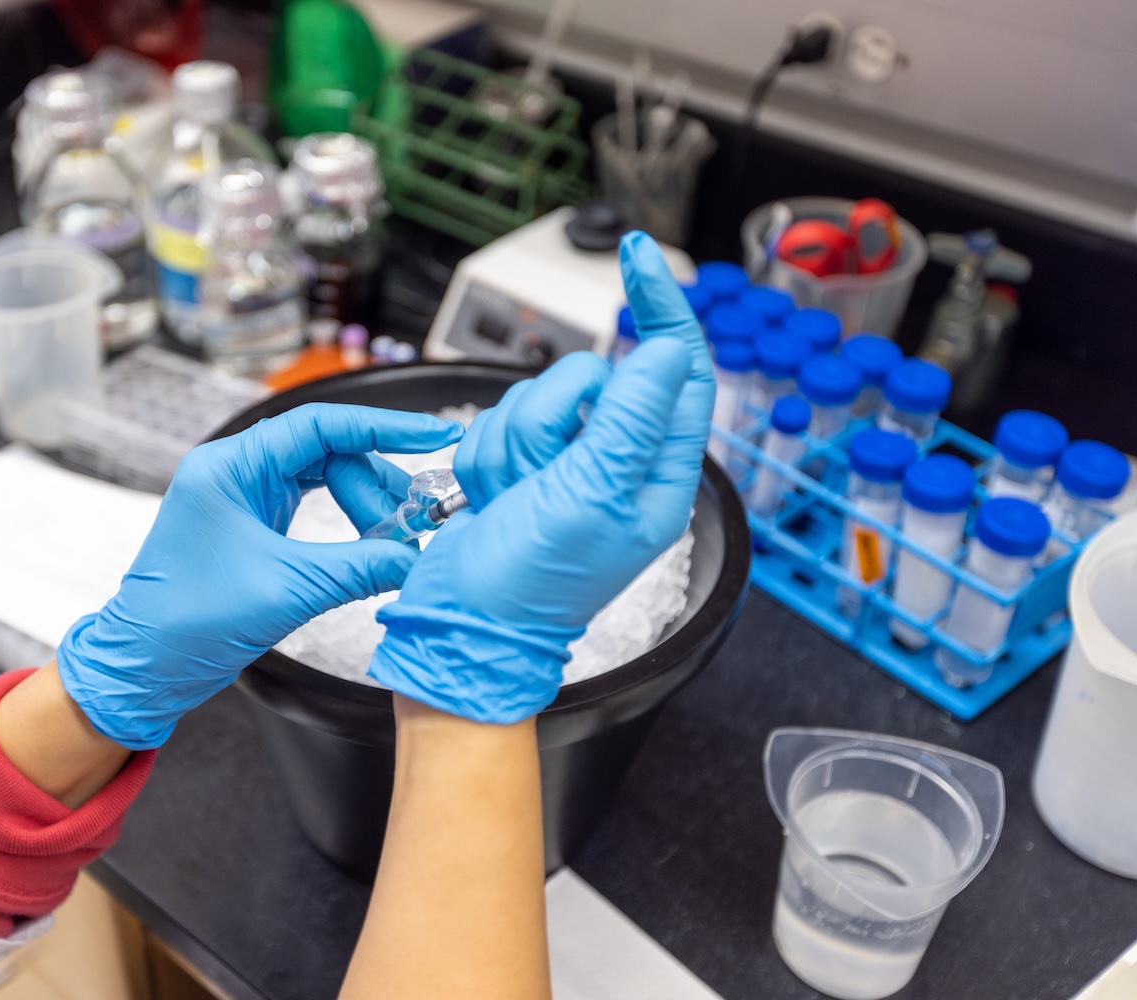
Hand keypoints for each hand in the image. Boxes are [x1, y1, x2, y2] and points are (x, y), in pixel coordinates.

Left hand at [58, 403, 462, 747]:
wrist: (142, 668)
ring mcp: (243, 497)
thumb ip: (359, 568)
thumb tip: (415, 559)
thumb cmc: (186, 622)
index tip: (431, 434)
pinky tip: (373, 542)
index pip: (320, 425)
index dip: (383, 426)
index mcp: (229, 467)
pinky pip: (312, 506)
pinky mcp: (252, 525)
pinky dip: (347, 523)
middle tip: (416, 517)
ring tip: (400, 536)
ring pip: (325, 479)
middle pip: (328, 452)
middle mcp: (234, 471)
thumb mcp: (287, 590)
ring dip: (366, 504)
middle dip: (378, 482)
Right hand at [367, 233, 714, 721]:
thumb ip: (632, 420)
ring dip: (513, 443)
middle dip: (550, 415)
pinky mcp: (522, 469)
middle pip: (592, 378)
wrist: (459, 629)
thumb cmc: (530, 584)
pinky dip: (486, 456)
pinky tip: (490, 500)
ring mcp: (567, 467)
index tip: (636, 258)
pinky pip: (499, 421)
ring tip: (512, 496)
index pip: (678, 369)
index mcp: (657, 473)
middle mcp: (618, 464)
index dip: (660, 310)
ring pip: (537, 396)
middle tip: (541, 473)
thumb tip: (667, 350)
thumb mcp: (591, 497)